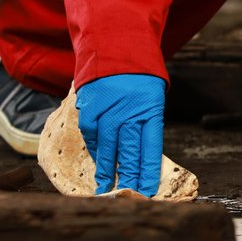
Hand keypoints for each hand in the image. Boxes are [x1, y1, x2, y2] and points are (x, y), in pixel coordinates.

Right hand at [75, 74, 165, 195]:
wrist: (116, 45)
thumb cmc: (139, 77)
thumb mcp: (152, 98)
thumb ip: (147, 124)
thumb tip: (142, 157)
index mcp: (150, 111)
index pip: (150, 150)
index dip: (147, 173)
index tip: (146, 191)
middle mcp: (129, 112)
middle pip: (129, 152)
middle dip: (128, 177)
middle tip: (127, 195)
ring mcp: (107, 110)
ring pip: (108, 147)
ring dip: (107, 169)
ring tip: (106, 187)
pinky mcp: (89, 106)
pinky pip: (91, 134)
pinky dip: (95, 148)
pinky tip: (98, 158)